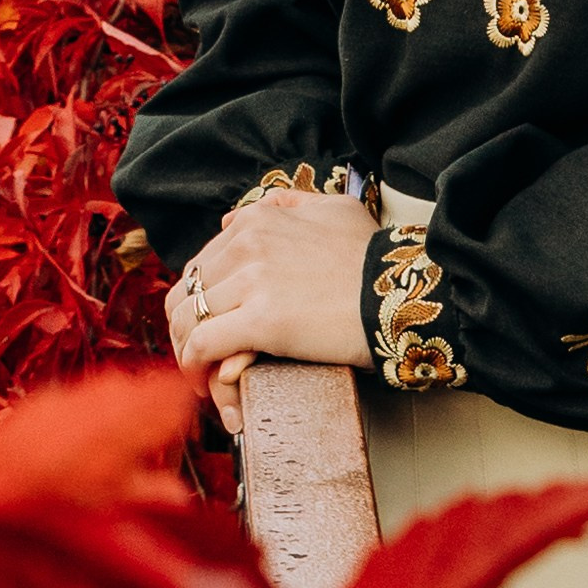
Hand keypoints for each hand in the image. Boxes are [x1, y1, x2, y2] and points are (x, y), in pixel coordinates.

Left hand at [163, 188, 373, 437]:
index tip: (209, 321)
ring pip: (188, 317)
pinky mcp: (260, 321)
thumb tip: (243, 214)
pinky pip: (203, 344)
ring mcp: (252, 281)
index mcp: (258, 219)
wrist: (401, 294)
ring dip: (187, 349)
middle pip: (188, 289)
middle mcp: (248, 244)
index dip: (201, 297)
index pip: (204, 261)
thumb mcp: (334, 210)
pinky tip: (204, 383)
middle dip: (186, 325)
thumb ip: (288, 205)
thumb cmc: (375, 259)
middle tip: (198, 354)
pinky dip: (195, 366)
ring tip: (199, 373)